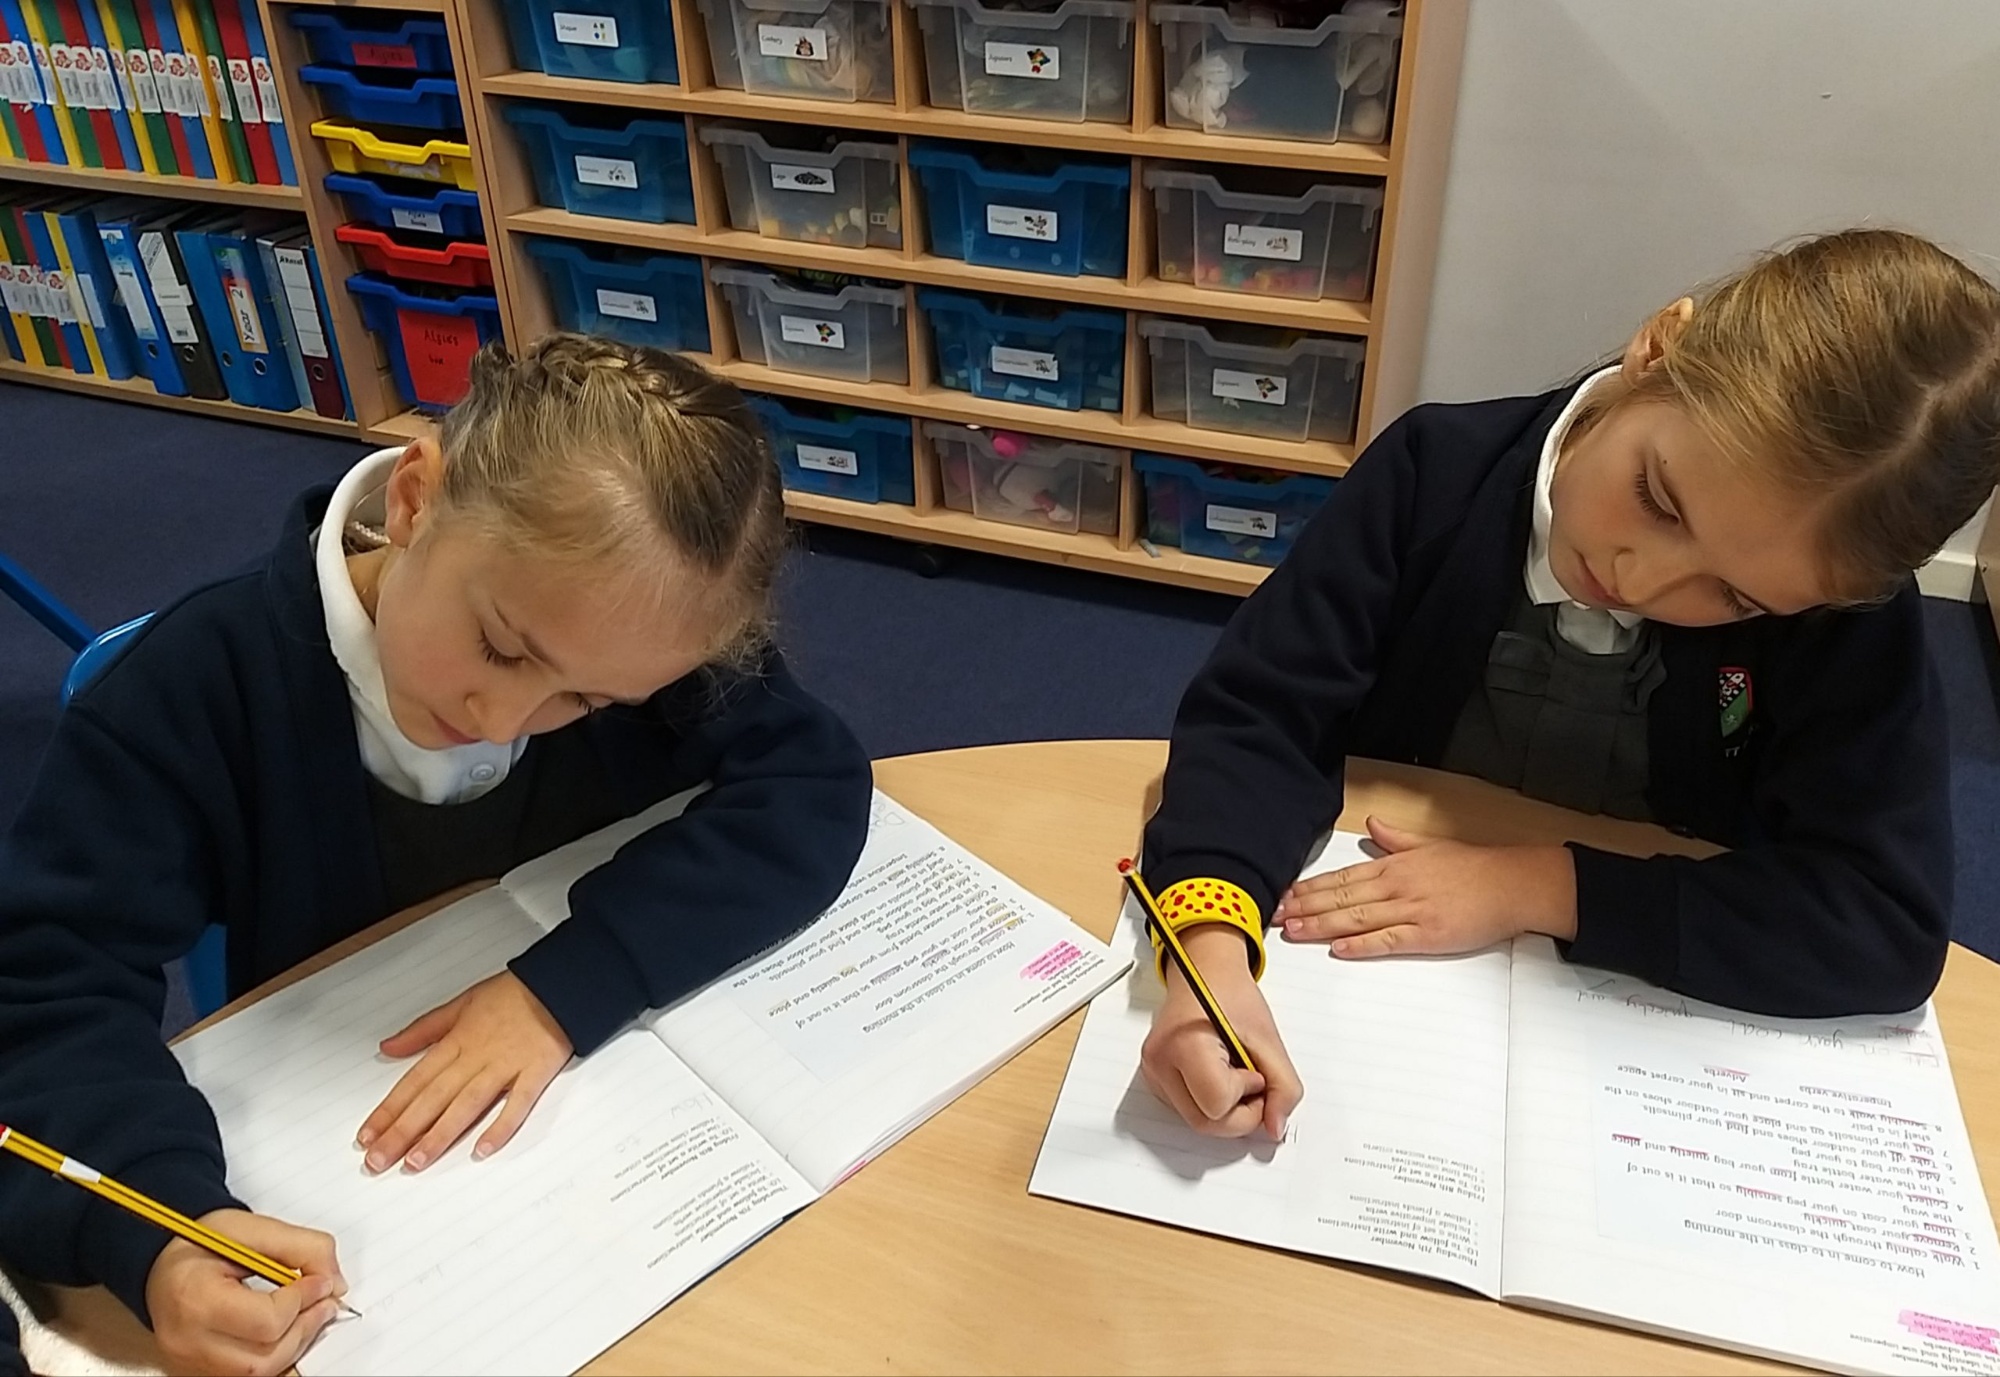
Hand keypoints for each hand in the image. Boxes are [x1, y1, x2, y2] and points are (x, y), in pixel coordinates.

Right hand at [144, 1208, 344, 1375]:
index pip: (266, 1321)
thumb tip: (334, 1283)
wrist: (161, 1262)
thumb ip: (301, 1248)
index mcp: (194, 1298)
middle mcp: (187, 1340)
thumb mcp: (251, 1229)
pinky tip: (287, 1329)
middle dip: (305, 1327)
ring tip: (309, 1313)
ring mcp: (190, 1362)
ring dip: (295, 1343)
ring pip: (259, 1372)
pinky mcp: (197, 1371)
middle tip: (325, 1300)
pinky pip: (249, 1374)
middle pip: (264, 1357)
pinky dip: (276, 1354)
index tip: (321, 1281)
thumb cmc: (201, 1243)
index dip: (304, 1300)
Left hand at [358, 971, 571, 1173]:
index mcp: (456, 1041)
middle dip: (403, 1132)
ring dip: (440, 1135)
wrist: (560, 984)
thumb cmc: (513, 994)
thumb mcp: (460, 1003)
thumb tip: (388, 1048)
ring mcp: (505, 1066)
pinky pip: (517, 1104)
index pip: (414, 1081)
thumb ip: (423, 1030)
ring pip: (466, 1105)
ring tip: (417, 1161)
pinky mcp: (535, 1073)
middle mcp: (476, 1057)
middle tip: (379, 1160)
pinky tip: (483, 1149)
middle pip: (433, 1099)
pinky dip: (501, 1126)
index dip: (389, 1110)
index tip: (368, 1135)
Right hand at [1140, 924, 1302, 1140]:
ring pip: (1197, 1122)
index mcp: (1185, 1044)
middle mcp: (1160, 1062)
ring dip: (1227, 1111)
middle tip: (1255, 1083)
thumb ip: (1283, 1087)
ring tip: (1236, 1076)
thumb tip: (1276, 1129)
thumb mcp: (1269, 1039)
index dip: (1247, 1097)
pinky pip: (1189, 1111)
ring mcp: (1153, 1073)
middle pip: (1205, 1123)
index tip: (1255, 1072)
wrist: (1204, 972)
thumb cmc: (1230, 994)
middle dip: (1240, 1114)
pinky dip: (1212, 1105)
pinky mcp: (1154, 1079)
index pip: (1217, 1105)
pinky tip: (1220, 1077)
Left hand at [1274, 816, 1577, 957]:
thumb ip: (1395, 839)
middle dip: (1304, 907)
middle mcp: (1396, 887)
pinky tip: (1340, 949)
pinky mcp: (1427, 935)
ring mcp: (1411, 911)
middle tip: (1273, 917)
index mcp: (1394, 866)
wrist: (1512, 885)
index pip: (1341, 878)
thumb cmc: (1473, 867)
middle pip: (1341, 898)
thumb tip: (1373, 823)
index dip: (1309, 888)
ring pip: (1357, 919)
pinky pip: (1388, 940)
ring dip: (1322, 926)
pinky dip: (1362, 945)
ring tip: (1294, 932)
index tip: (1283, 895)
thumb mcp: (1429, 844)